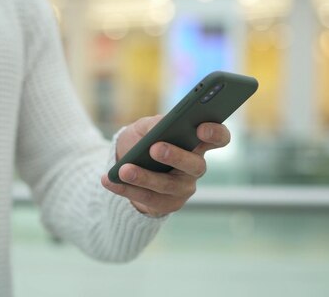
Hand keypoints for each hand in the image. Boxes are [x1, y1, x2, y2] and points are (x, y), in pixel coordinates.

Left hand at [101, 115, 230, 216]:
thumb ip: (154, 123)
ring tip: (123, 170)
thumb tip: (161, 125)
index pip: (219, 138)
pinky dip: (126, 189)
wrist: (125, 166)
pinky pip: (148, 199)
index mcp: (196, 143)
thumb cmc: (141, 141)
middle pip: (195, 165)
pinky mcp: (166, 205)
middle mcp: (195, 167)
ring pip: (167, 185)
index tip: (201, 127)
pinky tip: (109, 180)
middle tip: (155, 148)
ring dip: (144, 177)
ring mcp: (183, 188)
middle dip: (176, 156)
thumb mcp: (144, 127)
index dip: (216, 134)